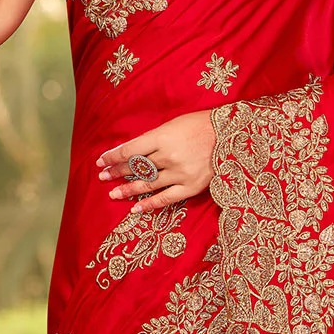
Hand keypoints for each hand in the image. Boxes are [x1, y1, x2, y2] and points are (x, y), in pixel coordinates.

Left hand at [96, 110, 216, 213]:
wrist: (231, 135)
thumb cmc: (202, 125)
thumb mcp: (174, 124)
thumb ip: (155, 139)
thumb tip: (134, 152)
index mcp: (162, 136)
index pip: (129, 149)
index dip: (113, 157)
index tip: (101, 161)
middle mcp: (168, 156)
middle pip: (136, 167)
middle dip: (117, 172)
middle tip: (102, 177)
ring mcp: (179, 173)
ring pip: (147, 183)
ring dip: (128, 189)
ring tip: (114, 194)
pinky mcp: (191, 186)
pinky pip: (166, 198)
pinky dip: (150, 204)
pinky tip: (135, 208)